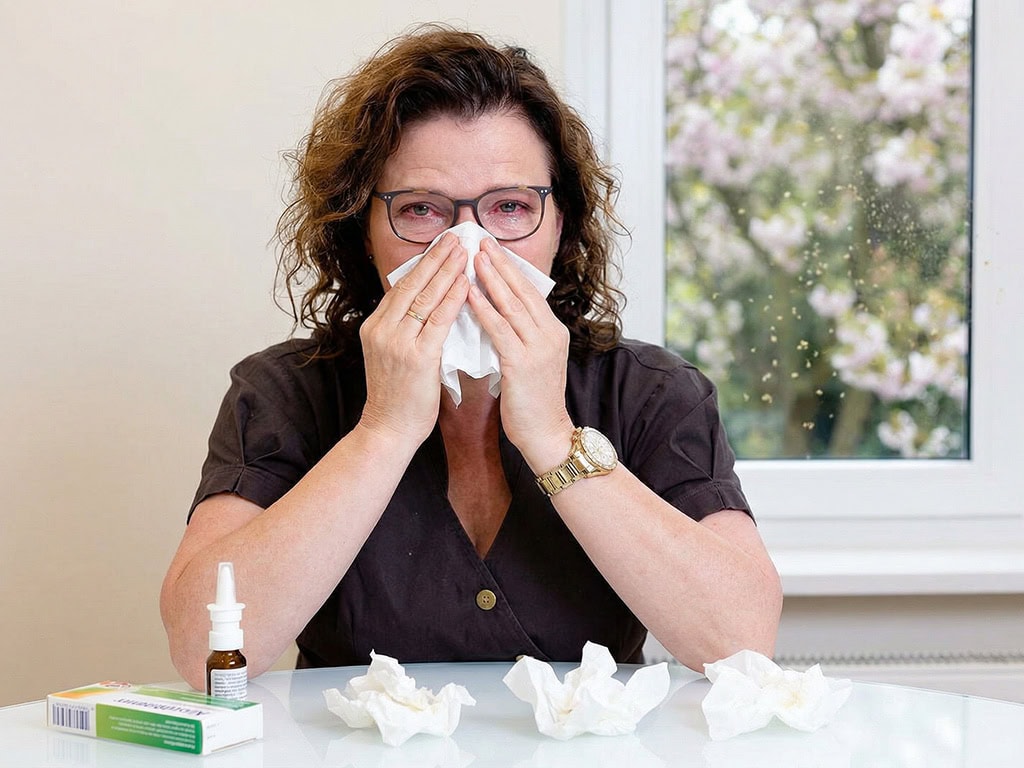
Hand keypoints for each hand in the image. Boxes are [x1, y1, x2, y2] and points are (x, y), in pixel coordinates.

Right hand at [358, 234, 469, 444]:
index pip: (402, 287)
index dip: (423, 264)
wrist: (388, 429)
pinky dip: (453, 299)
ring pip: (426, 297)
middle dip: (436, 258)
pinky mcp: (416, 357)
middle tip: (456, 237)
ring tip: (465, 251)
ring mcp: (397, 342)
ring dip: (447, 271)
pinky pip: (438, 320)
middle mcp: (382, 329)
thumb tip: (428, 306)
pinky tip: (466, 284)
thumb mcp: (393, 355)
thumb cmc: (398, 396)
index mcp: (374, 326)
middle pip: (412, 284)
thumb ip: (406, 330)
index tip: (440, 246)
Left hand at [468, 239, 574, 468]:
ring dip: (490, 278)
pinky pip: (500, 329)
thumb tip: (498, 315)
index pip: (529, 292)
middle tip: (480, 239)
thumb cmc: (533, 402)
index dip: (509, 268)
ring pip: (512, 304)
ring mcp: (538, 347)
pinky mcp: (523, 363)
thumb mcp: (532, 361)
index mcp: (552, 331)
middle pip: (522, 290)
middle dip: (499, 263)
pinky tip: (469, 295)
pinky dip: (484, 309)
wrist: (546, 434)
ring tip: (472, 257)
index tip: (492, 248)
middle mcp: (549, 334)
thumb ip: (519, 337)